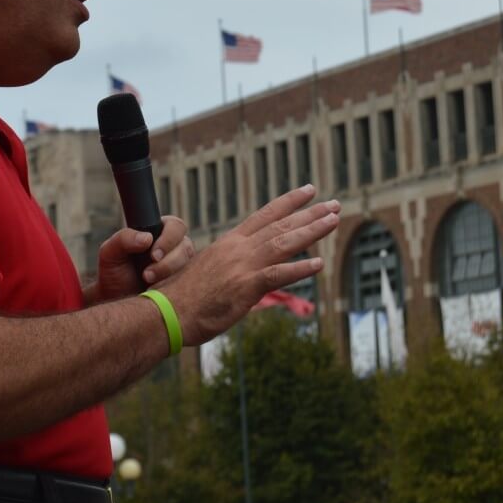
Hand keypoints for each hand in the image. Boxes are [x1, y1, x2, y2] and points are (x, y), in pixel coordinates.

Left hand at [89, 216, 192, 303]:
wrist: (115, 300)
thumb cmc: (113, 273)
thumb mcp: (110, 252)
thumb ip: (124, 239)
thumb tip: (147, 237)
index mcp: (159, 231)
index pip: (175, 226)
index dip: (168, 239)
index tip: (154, 255)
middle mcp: (174, 247)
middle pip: (185, 246)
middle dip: (168, 262)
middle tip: (147, 275)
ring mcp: (181, 265)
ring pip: (188, 266)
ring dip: (169, 276)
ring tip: (148, 285)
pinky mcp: (184, 284)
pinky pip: (189, 284)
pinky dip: (175, 288)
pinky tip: (158, 292)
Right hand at [160, 184, 339, 345]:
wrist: (167, 312)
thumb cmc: (183, 297)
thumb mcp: (209, 271)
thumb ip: (231, 267)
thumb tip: (244, 272)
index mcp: (229, 243)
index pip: (264, 215)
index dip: (288, 202)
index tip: (309, 191)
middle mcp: (238, 248)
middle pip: (280, 225)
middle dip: (309, 213)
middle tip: (334, 204)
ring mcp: (242, 266)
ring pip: (283, 243)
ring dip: (311, 231)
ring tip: (334, 221)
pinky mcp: (245, 287)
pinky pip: (277, 275)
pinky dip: (299, 268)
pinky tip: (319, 264)